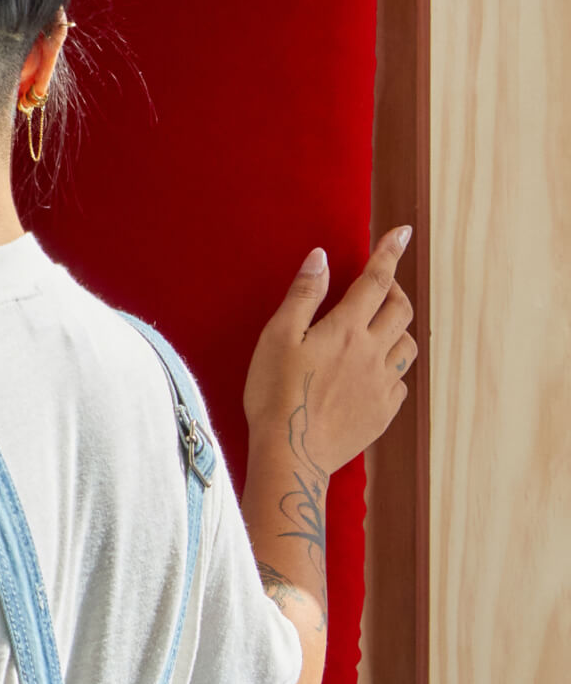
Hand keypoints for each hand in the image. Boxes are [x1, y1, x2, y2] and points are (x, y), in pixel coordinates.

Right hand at [243, 226, 416, 480]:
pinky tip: (372, 371)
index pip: (376, 281)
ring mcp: (382, 384)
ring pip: (407, 345)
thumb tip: (321, 258)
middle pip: (401, 310)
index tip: (402, 231)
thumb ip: (303, 296)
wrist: (291, 452)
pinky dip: (392, 366)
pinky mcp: (383, 412)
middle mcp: (373, 353)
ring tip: (378, 328)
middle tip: (379, 286)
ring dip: (397, 328)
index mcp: (346, 330)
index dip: (389, 253)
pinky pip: (400, 381)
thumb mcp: (277, 336)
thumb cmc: (274, 393)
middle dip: (395, 290)